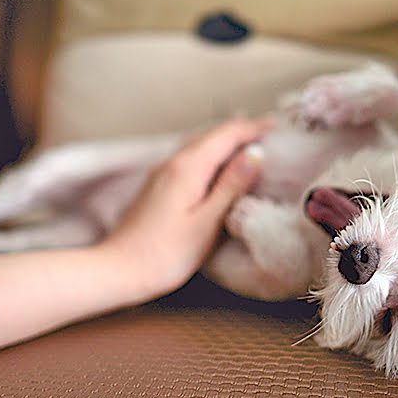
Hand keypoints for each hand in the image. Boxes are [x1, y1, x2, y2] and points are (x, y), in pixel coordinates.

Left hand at [99, 119, 270, 298]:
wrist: (119, 270)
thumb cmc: (165, 254)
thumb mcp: (207, 222)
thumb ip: (232, 186)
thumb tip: (255, 154)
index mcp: (188, 167)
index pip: (226, 134)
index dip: (254, 128)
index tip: (278, 128)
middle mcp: (173, 162)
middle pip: (212, 134)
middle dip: (242, 130)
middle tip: (270, 134)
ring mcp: (162, 172)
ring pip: (199, 144)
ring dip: (225, 140)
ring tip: (250, 145)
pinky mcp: (157, 185)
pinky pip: (189, 157)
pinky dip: (211, 154)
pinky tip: (218, 167)